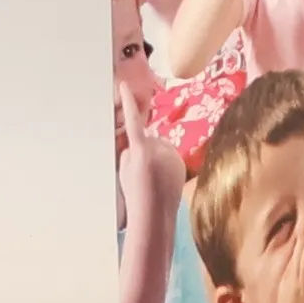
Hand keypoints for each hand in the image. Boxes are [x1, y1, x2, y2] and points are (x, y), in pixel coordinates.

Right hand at [117, 82, 185, 212]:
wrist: (154, 216)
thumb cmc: (134, 194)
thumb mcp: (123, 170)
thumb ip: (129, 149)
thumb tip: (137, 140)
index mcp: (141, 149)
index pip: (132, 120)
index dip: (128, 102)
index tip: (124, 85)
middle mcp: (159, 148)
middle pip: (147, 138)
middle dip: (142, 148)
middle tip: (139, 172)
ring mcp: (172, 154)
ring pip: (159, 147)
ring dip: (155, 156)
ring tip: (150, 178)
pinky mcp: (180, 162)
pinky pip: (169, 154)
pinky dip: (164, 162)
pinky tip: (160, 178)